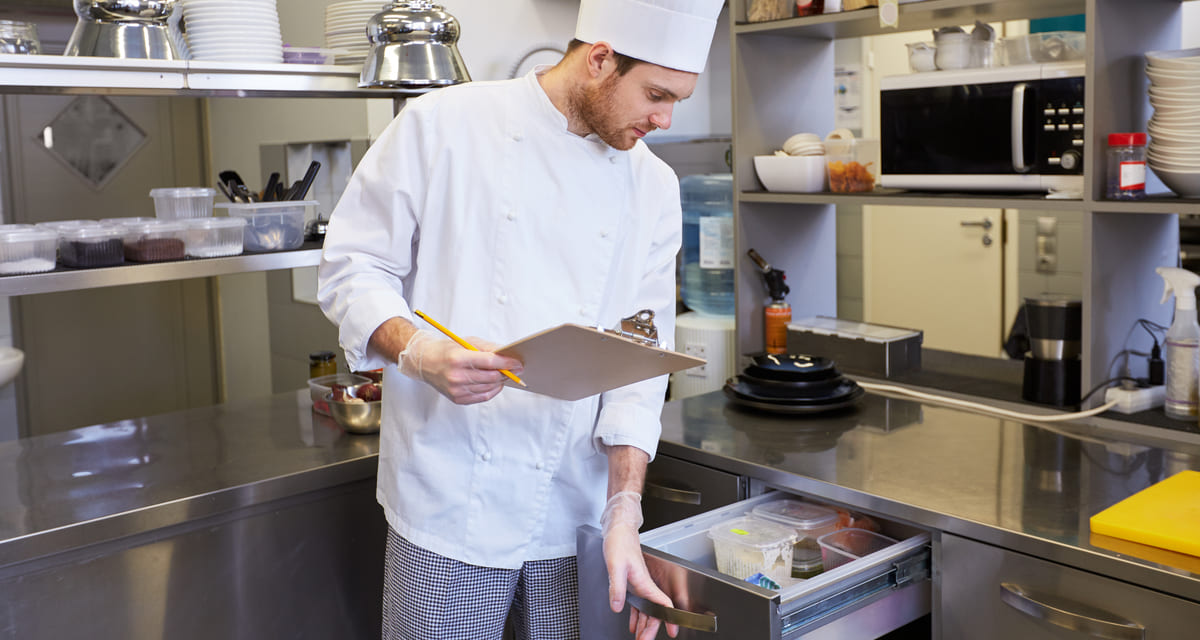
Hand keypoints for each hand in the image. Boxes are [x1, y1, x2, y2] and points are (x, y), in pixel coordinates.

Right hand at [398, 330, 522, 403]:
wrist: (425, 363)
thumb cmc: (446, 351)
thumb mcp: (466, 342)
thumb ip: (488, 348)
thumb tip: (507, 354)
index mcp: (458, 358)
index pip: (490, 362)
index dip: (507, 363)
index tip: (518, 363)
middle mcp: (456, 376)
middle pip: (492, 376)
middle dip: (507, 372)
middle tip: (515, 369)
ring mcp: (457, 390)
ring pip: (489, 387)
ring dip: (500, 381)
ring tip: (503, 374)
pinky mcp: (458, 399)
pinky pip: (483, 397)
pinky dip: (492, 390)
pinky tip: (495, 383)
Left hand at [601, 492, 678, 639]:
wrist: (618, 531)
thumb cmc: (619, 543)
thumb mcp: (615, 566)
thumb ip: (617, 587)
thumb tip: (617, 606)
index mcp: (644, 582)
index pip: (663, 603)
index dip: (670, 618)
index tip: (673, 631)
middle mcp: (644, 585)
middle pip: (653, 612)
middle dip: (651, 629)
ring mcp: (638, 585)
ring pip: (646, 610)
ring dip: (643, 625)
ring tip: (640, 638)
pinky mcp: (631, 583)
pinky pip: (637, 604)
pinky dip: (636, 616)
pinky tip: (632, 624)